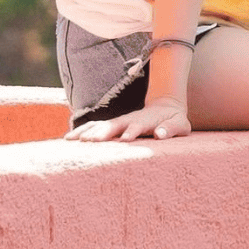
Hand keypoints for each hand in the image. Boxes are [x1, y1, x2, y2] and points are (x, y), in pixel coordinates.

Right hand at [64, 95, 190, 142]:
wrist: (165, 107)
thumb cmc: (174, 120)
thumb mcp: (179, 125)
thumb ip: (170, 129)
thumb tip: (160, 134)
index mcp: (145, 121)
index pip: (137, 126)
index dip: (131, 132)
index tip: (125, 140)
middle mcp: (129, 120)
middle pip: (113, 125)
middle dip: (101, 133)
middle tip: (88, 142)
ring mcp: (120, 121)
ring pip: (100, 125)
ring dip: (86, 132)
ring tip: (70, 140)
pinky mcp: (114, 125)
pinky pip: (95, 128)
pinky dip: (82, 131)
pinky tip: (69, 138)